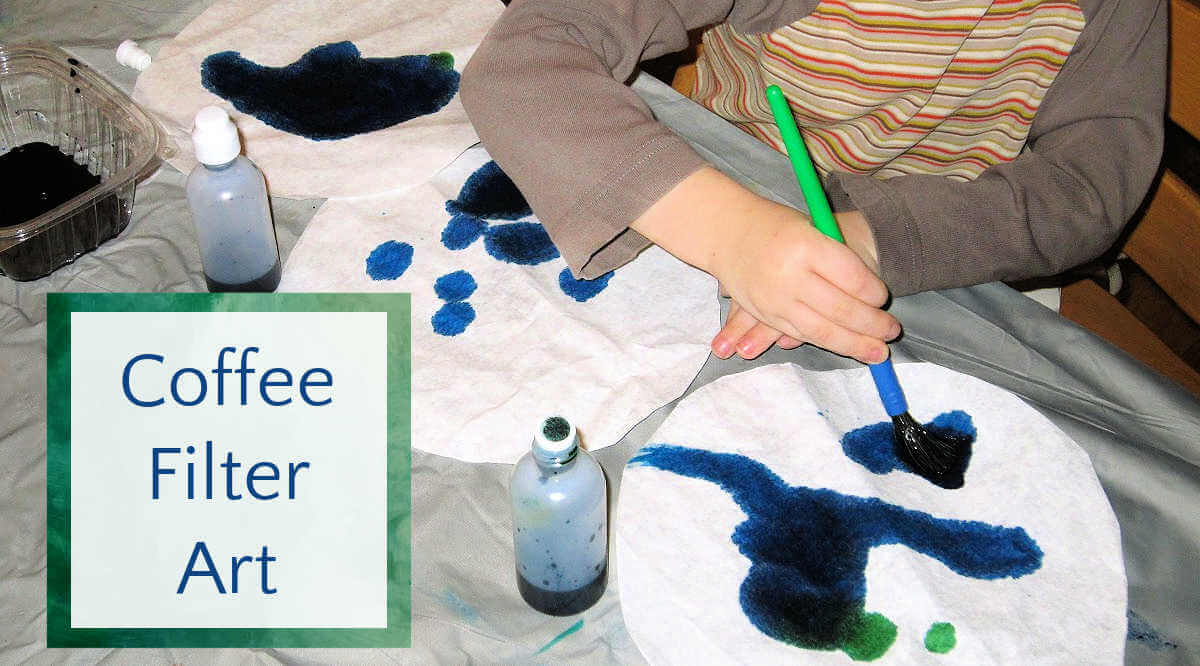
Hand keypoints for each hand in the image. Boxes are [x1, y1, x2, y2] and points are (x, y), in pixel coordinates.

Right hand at [631, 167, 897, 363]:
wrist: (725, 232)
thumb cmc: (777, 226)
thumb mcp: (812, 228)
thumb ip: (837, 259)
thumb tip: (870, 298)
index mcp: (805, 245)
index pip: (851, 276)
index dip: (873, 292)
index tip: (883, 297)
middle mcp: (789, 275)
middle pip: (840, 308)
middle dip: (871, 324)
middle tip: (892, 331)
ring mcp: (774, 300)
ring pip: (821, 330)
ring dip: (854, 344)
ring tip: (878, 353)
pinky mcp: (765, 315)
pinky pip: (800, 335)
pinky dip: (826, 343)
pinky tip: (846, 348)